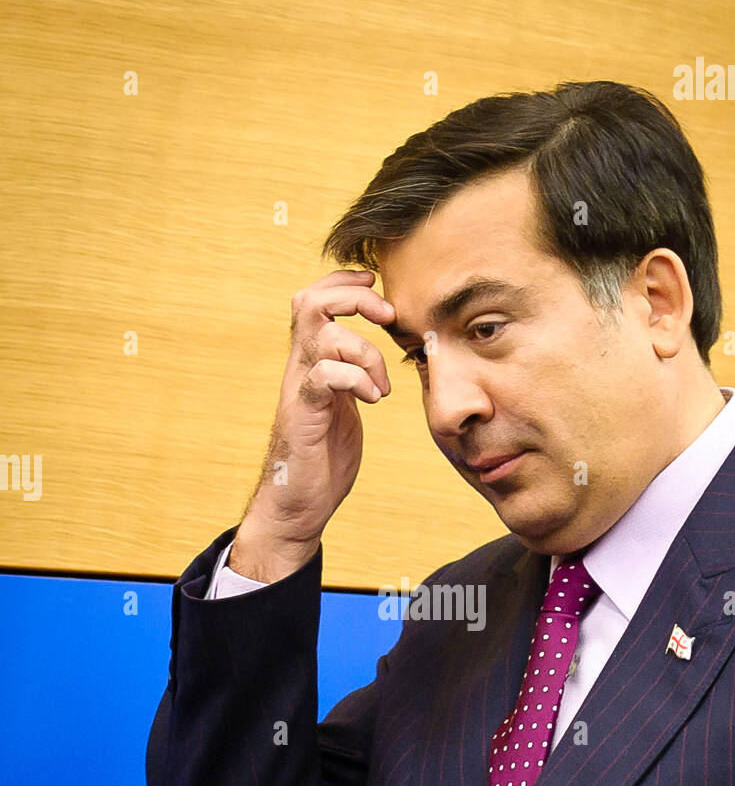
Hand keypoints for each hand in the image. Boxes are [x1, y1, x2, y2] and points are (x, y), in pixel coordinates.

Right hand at [236, 268, 394, 566]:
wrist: (298, 504)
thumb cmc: (322, 457)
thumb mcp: (344, 405)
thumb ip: (353, 375)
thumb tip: (379, 358)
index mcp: (311, 361)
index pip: (314, 299)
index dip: (343, 281)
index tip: (374, 283)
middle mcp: (300, 368)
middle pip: (310, 302)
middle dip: (353, 297)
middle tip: (387, 317)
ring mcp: (299, 390)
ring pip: (322, 336)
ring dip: (366, 352)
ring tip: (382, 387)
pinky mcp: (304, 416)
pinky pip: (324, 376)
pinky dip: (356, 379)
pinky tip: (373, 399)